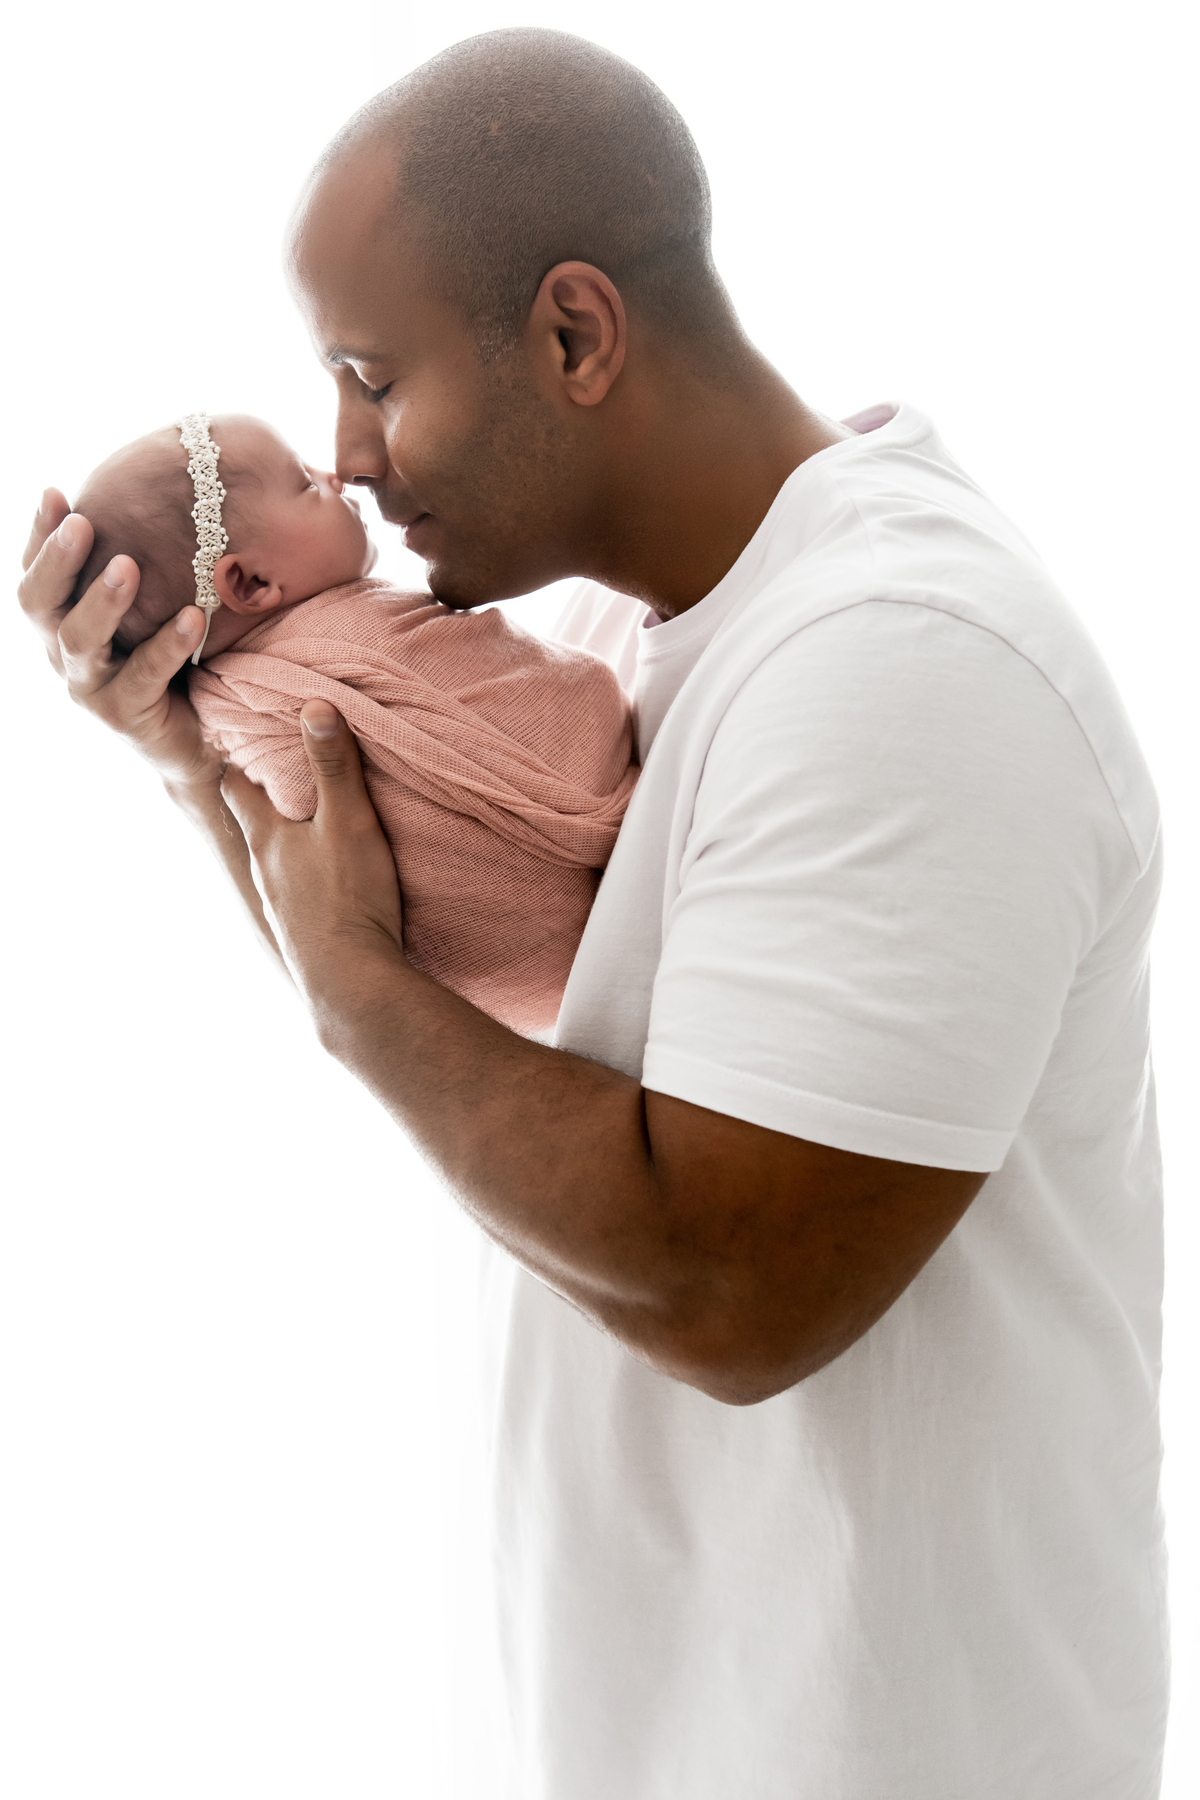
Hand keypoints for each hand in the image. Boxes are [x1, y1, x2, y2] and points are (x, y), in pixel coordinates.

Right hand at [19, 487, 218, 790]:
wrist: (193, 739)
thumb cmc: (168, 661)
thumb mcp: (144, 612)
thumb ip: (134, 569)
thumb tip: (161, 497)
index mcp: (60, 623)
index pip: (36, 574)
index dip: (38, 536)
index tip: (55, 493)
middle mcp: (64, 654)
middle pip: (39, 604)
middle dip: (57, 561)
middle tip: (82, 523)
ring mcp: (90, 688)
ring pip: (80, 641)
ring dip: (102, 600)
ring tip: (128, 565)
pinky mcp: (124, 716)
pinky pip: (144, 675)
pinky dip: (168, 644)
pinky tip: (193, 617)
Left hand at [220, 699, 404, 1011]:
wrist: (351, 983)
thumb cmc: (348, 898)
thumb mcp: (348, 821)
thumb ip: (334, 766)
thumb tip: (314, 704)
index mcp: (265, 837)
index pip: (235, 786)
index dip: (237, 758)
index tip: (242, 734)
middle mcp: (262, 870)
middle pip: (252, 823)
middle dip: (262, 798)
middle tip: (277, 772)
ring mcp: (280, 905)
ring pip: (273, 860)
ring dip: (286, 841)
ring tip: (307, 823)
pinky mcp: (301, 933)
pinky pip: (296, 892)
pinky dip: (305, 876)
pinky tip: (325, 881)